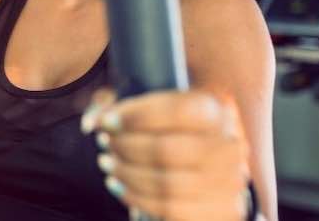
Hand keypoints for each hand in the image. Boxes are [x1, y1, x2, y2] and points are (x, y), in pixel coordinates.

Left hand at [81, 88, 250, 220]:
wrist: (210, 164)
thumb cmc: (172, 129)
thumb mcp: (153, 109)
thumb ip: (120, 107)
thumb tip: (89, 122)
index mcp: (213, 110)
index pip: (176, 109)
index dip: (135, 116)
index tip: (106, 122)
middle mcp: (227, 145)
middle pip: (166, 150)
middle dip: (125, 147)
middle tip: (105, 143)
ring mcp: (229, 182)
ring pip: (166, 184)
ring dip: (126, 174)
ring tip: (108, 163)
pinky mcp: (222, 210)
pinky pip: (171, 210)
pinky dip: (135, 198)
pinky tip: (118, 186)